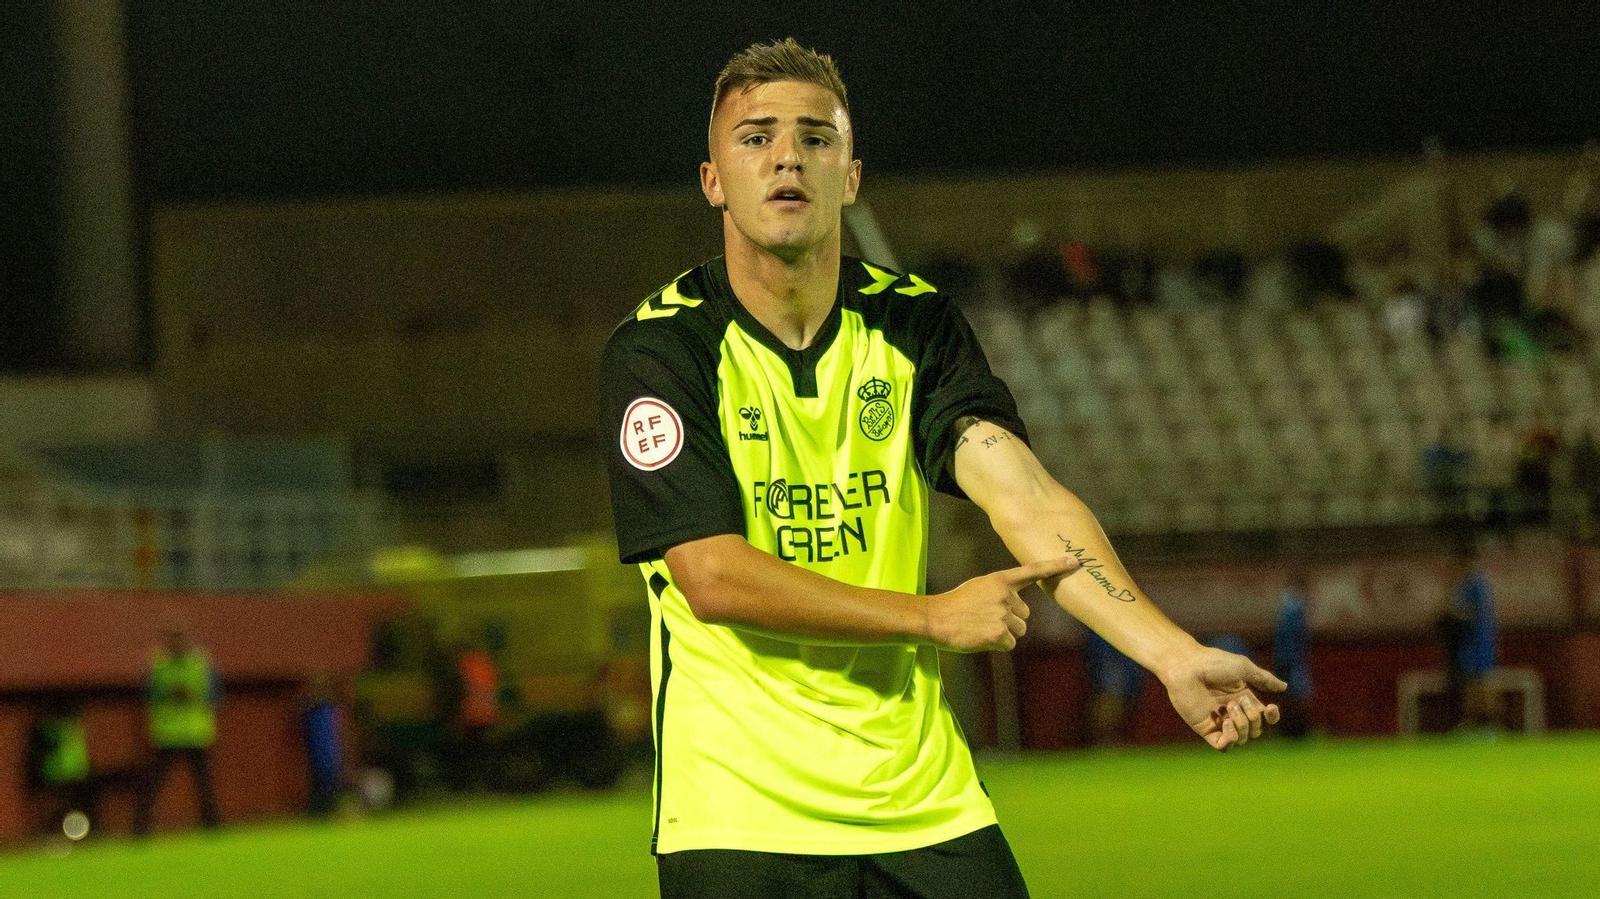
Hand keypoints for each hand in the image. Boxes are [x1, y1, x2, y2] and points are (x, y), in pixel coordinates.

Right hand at [928, 556, 1078, 651]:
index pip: (1033, 571)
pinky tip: (981, 637)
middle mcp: (1006, 595)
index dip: (1055, 566)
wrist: (936, 618)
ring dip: (1004, 633)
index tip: (1075, 561)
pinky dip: (998, 644)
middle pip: (1024, 614)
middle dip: (1010, 619)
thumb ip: (1000, 592)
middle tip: (986, 618)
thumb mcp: (979, 587)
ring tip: (982, 628)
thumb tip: (1016, 610)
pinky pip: (1010, 643)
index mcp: (1000, 580)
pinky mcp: (1000, 633)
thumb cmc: (955, 604)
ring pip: (1019, 630)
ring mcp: (1003, 614)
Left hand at [1161, 646, 1285, 750]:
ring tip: (1229, 708)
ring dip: (1242, 726)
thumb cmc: (1213, 662)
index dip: (1272, 717)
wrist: (1186, 666)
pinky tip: (1226, 722)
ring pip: (1242, 739)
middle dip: (1253, 718)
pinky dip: (1231, 738)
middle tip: (1238, 701)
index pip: (1264, 717)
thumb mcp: (1244, 668)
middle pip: (1255, 730)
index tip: (1271, 709)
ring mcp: (1218, 721)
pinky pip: (1224, 746)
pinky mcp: (1205, 728)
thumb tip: (1284, 686)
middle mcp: (1231, 711)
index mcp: (1242, 698)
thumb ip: (1263, 679)